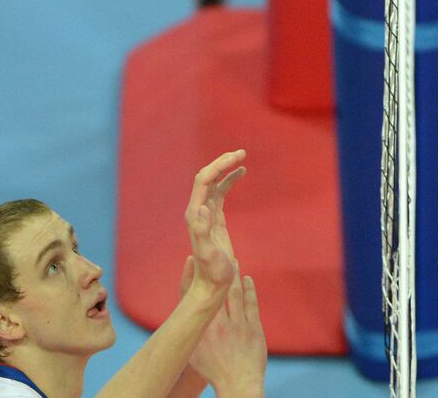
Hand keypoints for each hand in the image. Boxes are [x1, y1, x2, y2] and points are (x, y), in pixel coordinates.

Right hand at [181, 258, 266, 397]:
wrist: (238, 385)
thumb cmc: (213, 370)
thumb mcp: (194, 352)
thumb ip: (191, 332)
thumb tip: (185, 316)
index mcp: (201, 332)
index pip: (193, 300)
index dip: (190, 277)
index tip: (191, 258)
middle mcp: (217, 326)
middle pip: (215, 291)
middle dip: (215, 269)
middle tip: (217, 249)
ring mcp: (237, 326)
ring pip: (234, 294)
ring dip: (233, 275)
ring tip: (232, 260)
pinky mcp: (253, 329)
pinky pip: (251, 304)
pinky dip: (249, 289)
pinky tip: (247, 278)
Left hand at [185, 150, 246, 296]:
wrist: (211, 285)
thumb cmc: (212, 272)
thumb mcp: (207, 253)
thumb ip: (202, 231)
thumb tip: (202, 208)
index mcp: (195, 213)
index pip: (204, 180)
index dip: (219, 166)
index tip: (237, 158)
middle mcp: (198, 210)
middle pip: (207, 177)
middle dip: (222, 162)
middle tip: (241, 152)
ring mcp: (206, 213)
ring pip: (213, 182)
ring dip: (225, 168)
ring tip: (242, 157)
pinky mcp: (214, 218)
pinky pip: (220, 192)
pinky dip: (229, 180)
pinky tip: (241, 173)